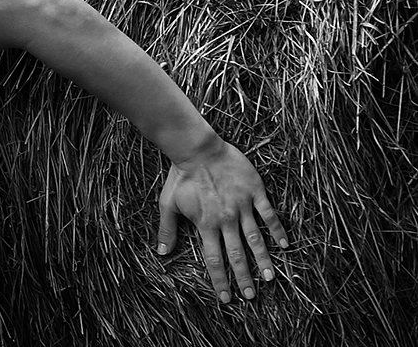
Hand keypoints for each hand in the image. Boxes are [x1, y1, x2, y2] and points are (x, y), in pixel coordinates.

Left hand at [156, 139, 286, 302]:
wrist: (197, 149)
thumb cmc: (180, 176)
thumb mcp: (168, 203)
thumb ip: (167, 229)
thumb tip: (162, 252)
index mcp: (205, 224)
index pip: (214, 259)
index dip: (220, 280)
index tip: (226, 298)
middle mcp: (226, 219)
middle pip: (237, 254)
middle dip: (244, 277)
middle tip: (251, 296)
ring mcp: (242, 206)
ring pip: (256, 239)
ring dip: (263, 260)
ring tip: (270, 278)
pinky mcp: (255, 192)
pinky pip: (269, 214)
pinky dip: (278, 229)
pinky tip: (285, 244)